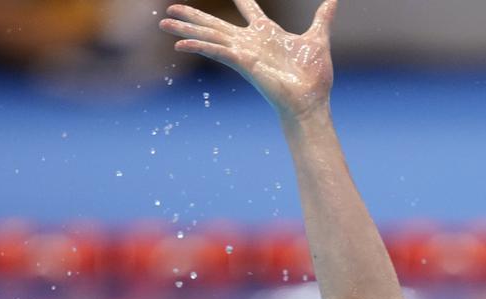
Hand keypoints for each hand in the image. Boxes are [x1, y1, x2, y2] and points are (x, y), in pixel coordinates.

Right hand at [159, 0, 336, 120]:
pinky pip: (217, 51)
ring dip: (186, 28)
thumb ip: (323, 17)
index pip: (249, 10)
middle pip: (216, 23)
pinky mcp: (242, 63)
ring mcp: (244, 52)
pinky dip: (199, 46)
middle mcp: (251, 42)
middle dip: (193, 16)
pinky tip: (181, 44)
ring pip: (209, 35)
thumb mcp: (318, 38)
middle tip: (170, 8)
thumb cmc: (314, 77)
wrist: (311, 101)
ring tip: (163, 21)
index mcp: (267, 33)